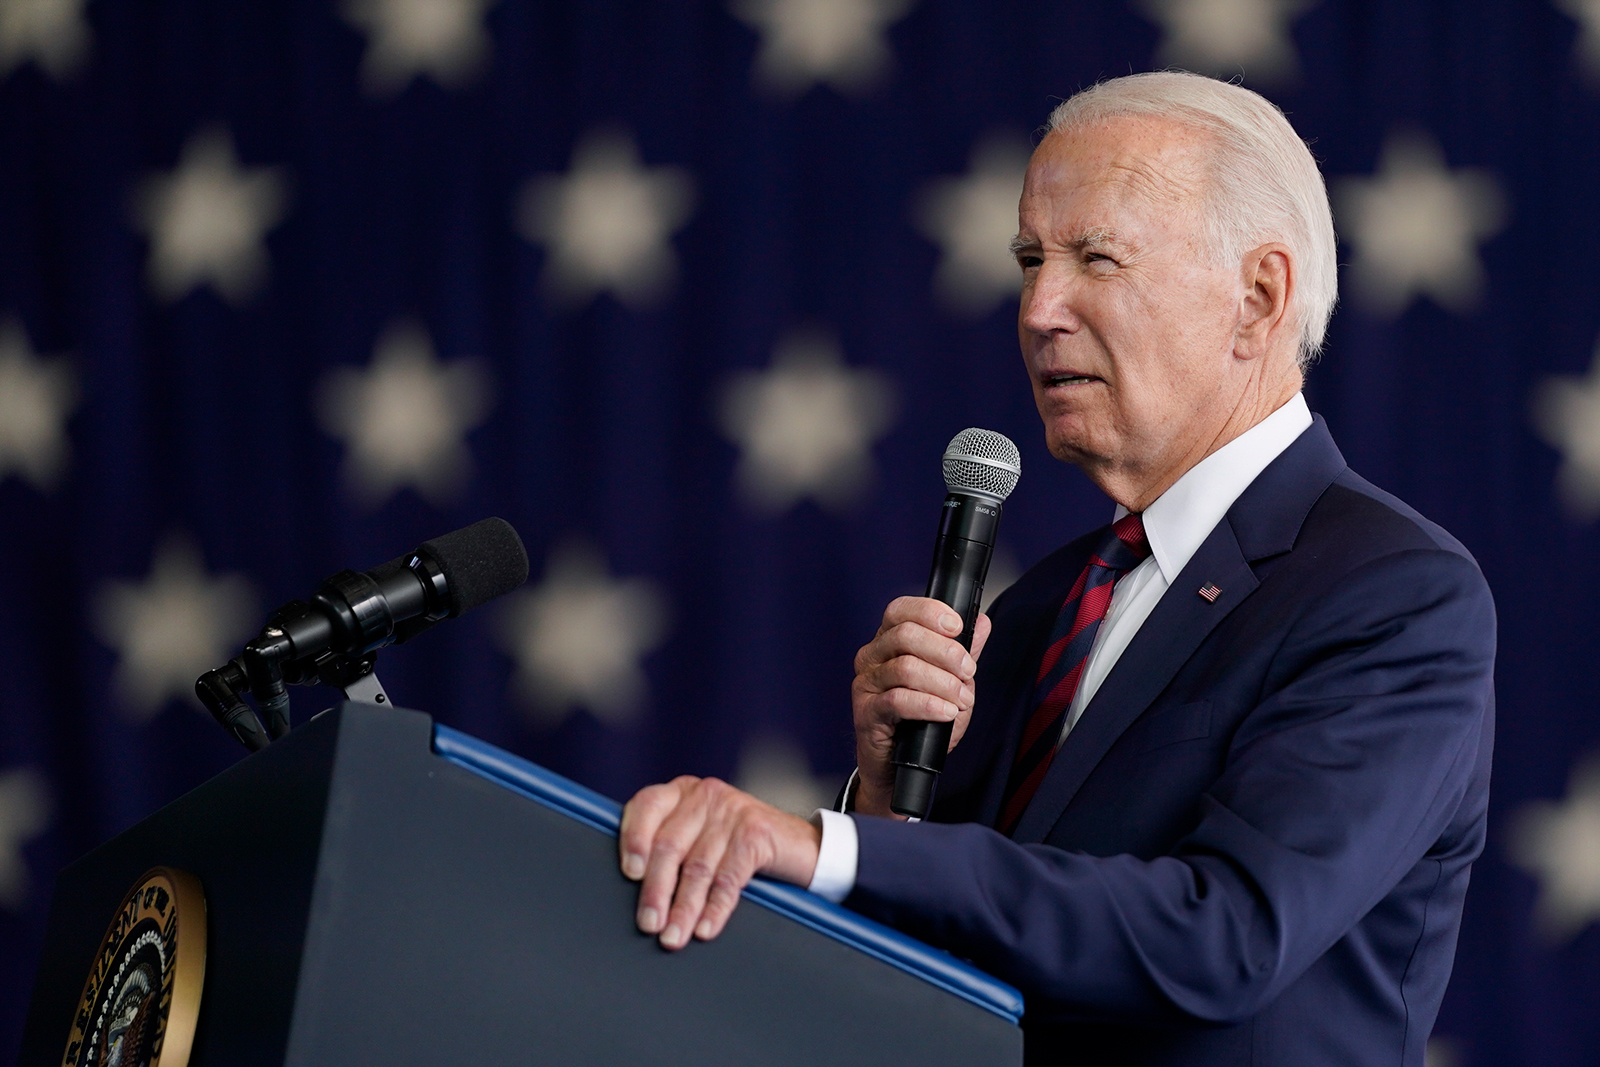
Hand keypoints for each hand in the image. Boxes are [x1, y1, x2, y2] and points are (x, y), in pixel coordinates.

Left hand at [618, 776, 819, 949]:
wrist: (800, 846)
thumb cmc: (738, 846)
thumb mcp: (699, 835)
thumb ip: (670, 847)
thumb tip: (633, 888)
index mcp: (681, 792)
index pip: (646, 807)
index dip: (633, 839)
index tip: (630, 874)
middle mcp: (704, 795)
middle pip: (669, 844)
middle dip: (656, 890)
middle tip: (649, 924)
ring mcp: (732, 811)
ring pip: (698, 866)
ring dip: (683, 908)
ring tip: (673, 937)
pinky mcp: (756, 833)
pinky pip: (729, 877)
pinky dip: (715, 908)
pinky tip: (705, 928)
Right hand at [851, 597, 991, 816]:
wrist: (897, 765)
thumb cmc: (920, 721)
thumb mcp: (949, 682)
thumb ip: (963, 653)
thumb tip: (982, 623)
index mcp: (889, 642)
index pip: (901, 610)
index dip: (930, 612)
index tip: (958, 626)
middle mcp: (872, 657)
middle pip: (905, 635)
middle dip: (946, 651)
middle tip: (968, 670)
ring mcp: (866, 684)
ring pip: (905, 667)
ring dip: (943, 683)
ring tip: (961, 699)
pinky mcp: (866, 712)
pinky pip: (898, 700)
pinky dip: (928, 705)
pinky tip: (946, 712)